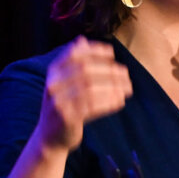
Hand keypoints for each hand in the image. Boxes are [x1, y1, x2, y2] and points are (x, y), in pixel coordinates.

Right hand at [38, 36, 131, 150]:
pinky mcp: (67, 117)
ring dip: (113, 87)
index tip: (111, 53)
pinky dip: (109, 102)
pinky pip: (92, 106)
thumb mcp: (63, 83)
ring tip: (128, 88)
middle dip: (109, 70)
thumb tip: (82, 40)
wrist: (50, 137)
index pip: (74, 54)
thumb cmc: (63, 106)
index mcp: (53, 73)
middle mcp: (53, 85)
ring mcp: (58, 101)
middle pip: (85, 70)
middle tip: (126, 74)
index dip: (93, 51)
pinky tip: (120, 101)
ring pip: (90, 88)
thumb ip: (72, 63)